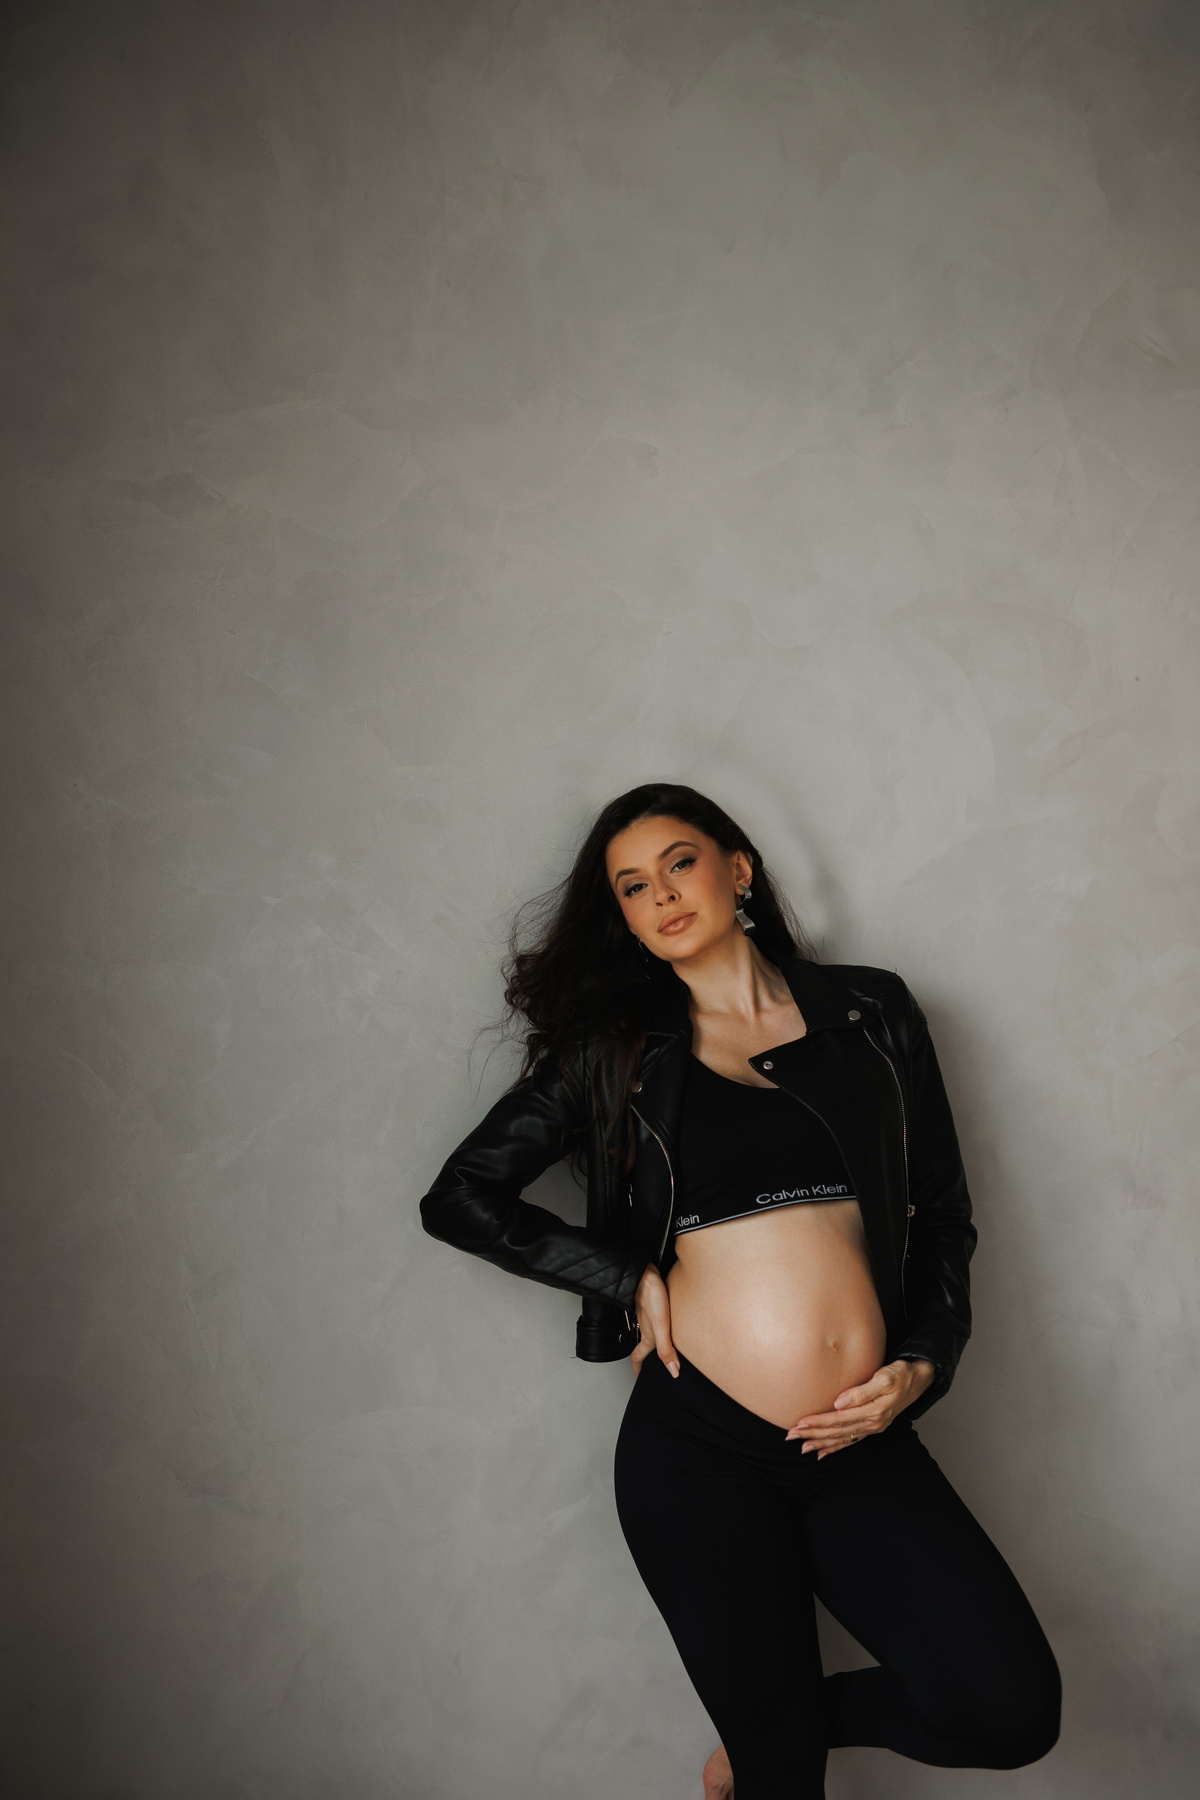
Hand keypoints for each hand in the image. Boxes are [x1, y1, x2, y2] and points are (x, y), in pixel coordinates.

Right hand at [631, 1263, 678, 1378]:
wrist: (646, 1273)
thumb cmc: (652, 1296)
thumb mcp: (661, 1326)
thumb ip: (666, 1348)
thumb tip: (672, 1371)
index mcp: (647, 1335)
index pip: (638, 1356)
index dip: (638, 1368)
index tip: (638, 1377)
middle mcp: (647, 1326)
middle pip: (643, 1346)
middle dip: (645, 1357)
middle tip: (649, 1364)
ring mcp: (649, 1315)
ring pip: (649, 1332)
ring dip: (652, 1342)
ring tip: (660, 1347)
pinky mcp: (654, 1304)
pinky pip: (655, 1320)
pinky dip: (659, 1327)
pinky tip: (668, 1322)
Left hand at [785, 1358, 933, 1457]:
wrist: (919, 1379)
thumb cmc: (901, 1374)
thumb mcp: (885, 1377)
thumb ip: (862, 1391)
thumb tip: (839, 1402)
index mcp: (873, 1411)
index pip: (839, 1419)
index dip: (818, 1422)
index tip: (800, 1423)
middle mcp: (872, 1423)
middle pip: (838, 1431)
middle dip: (813, 1434)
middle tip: (791, 1436)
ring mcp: (873, 1427)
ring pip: (843, 1438)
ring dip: (822, 1443)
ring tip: (803, 1447)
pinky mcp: (873, 1426)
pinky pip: (851, 1440)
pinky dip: (836, 1447)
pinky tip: (823, 1452)